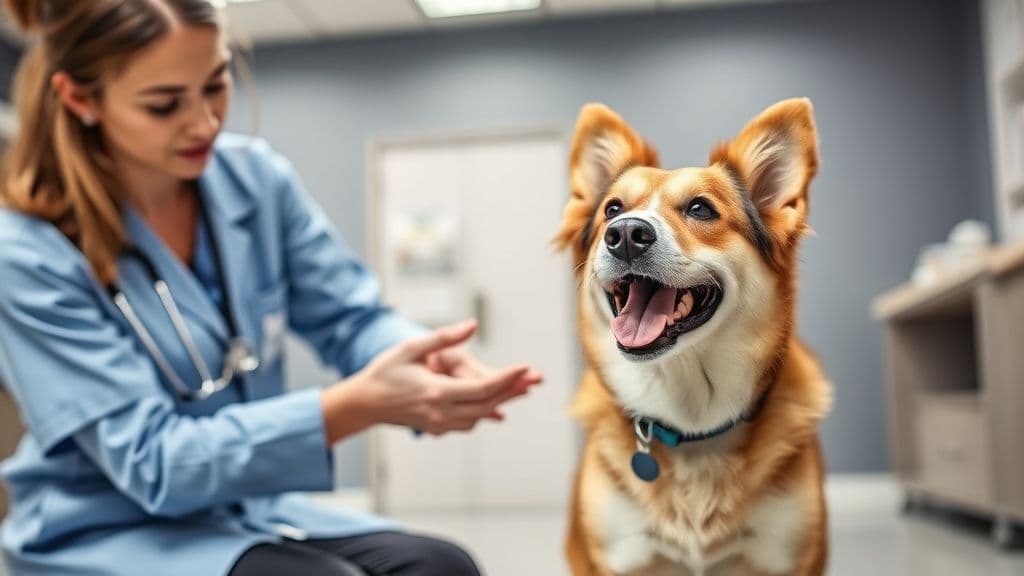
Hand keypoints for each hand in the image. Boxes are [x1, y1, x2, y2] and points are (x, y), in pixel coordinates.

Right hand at [321, 320, 542, 442]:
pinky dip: (483, 411)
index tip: (526, 368)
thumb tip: (472, 325)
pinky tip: (493, 401)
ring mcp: (439, 424)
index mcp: (436, 392)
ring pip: (480, 416)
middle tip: (534, 379)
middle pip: (488, 405)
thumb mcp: (411, 347)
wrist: (365, 402)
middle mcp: (441, 412)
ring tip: (521, 388)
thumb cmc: (386, 371)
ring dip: (500, 402)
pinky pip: (468, 422)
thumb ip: (444, 337)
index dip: (508, 379)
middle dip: (512, 391)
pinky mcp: (437, 429)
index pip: (483, 388)